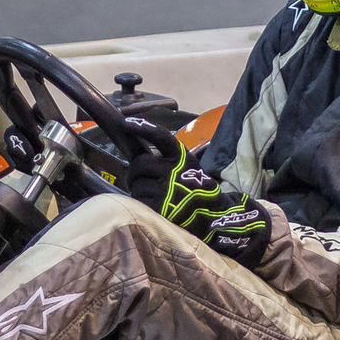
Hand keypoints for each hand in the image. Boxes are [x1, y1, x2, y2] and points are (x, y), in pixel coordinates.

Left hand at [126, 131, 268, 266]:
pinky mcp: (158, 208)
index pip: (159, 136)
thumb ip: (167, 160)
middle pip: (139, 163)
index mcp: (181, 157)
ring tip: (153, 195)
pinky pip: (137, 200)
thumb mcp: (189, 167)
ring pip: (135, 184)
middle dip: (135, 172)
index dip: (142, 127)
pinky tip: (153, 205)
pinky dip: (140, 203)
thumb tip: (136, 157)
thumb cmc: (196, 190)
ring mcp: (165, 189)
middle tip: (139, 178)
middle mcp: (173, 171)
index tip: (126, 122)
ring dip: (139, 189)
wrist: (213, 217)